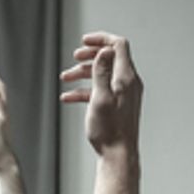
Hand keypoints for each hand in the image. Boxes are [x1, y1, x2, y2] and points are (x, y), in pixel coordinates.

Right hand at [60, 32, 141, 155]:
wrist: (118, 154)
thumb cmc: (109, 130)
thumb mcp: (100, 98)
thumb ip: (101, 72)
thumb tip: (104, 51)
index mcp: (125, 78)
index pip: (118, 45)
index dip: (101, 39)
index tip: (83, 41)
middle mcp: (128, 83)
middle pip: (110, 58)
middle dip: (89, 56)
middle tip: (74, 58)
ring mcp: (124, 93)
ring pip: (103, 74)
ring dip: (83, 73)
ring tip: (65, 78)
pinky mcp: (118, 104)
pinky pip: (101, 90)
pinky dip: (85, 89)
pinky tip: (69, 97)